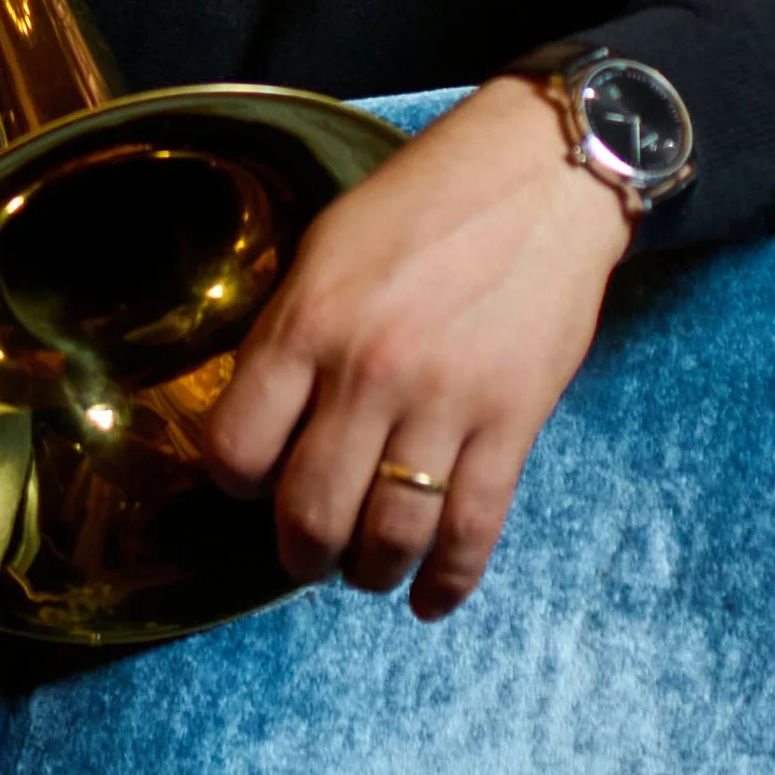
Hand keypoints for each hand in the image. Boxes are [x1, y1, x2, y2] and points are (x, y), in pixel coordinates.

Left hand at [202, 75, 629, 621]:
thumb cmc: (424, 200)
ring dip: (368, 572)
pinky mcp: (511, 422)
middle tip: (305, 550)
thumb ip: (294, 332)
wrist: (540, 175)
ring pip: (389, 536)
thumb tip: (271, 417)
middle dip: (298, 552)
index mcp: (309, 323)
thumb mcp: (329, 246)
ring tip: (364, 568)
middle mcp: (368, 373)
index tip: (250, 479)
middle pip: (309, 514)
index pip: (237, 448)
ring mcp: (444, 404)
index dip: (234, 480)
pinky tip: (429, 598)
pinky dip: (446, 582)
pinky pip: (470, 531)